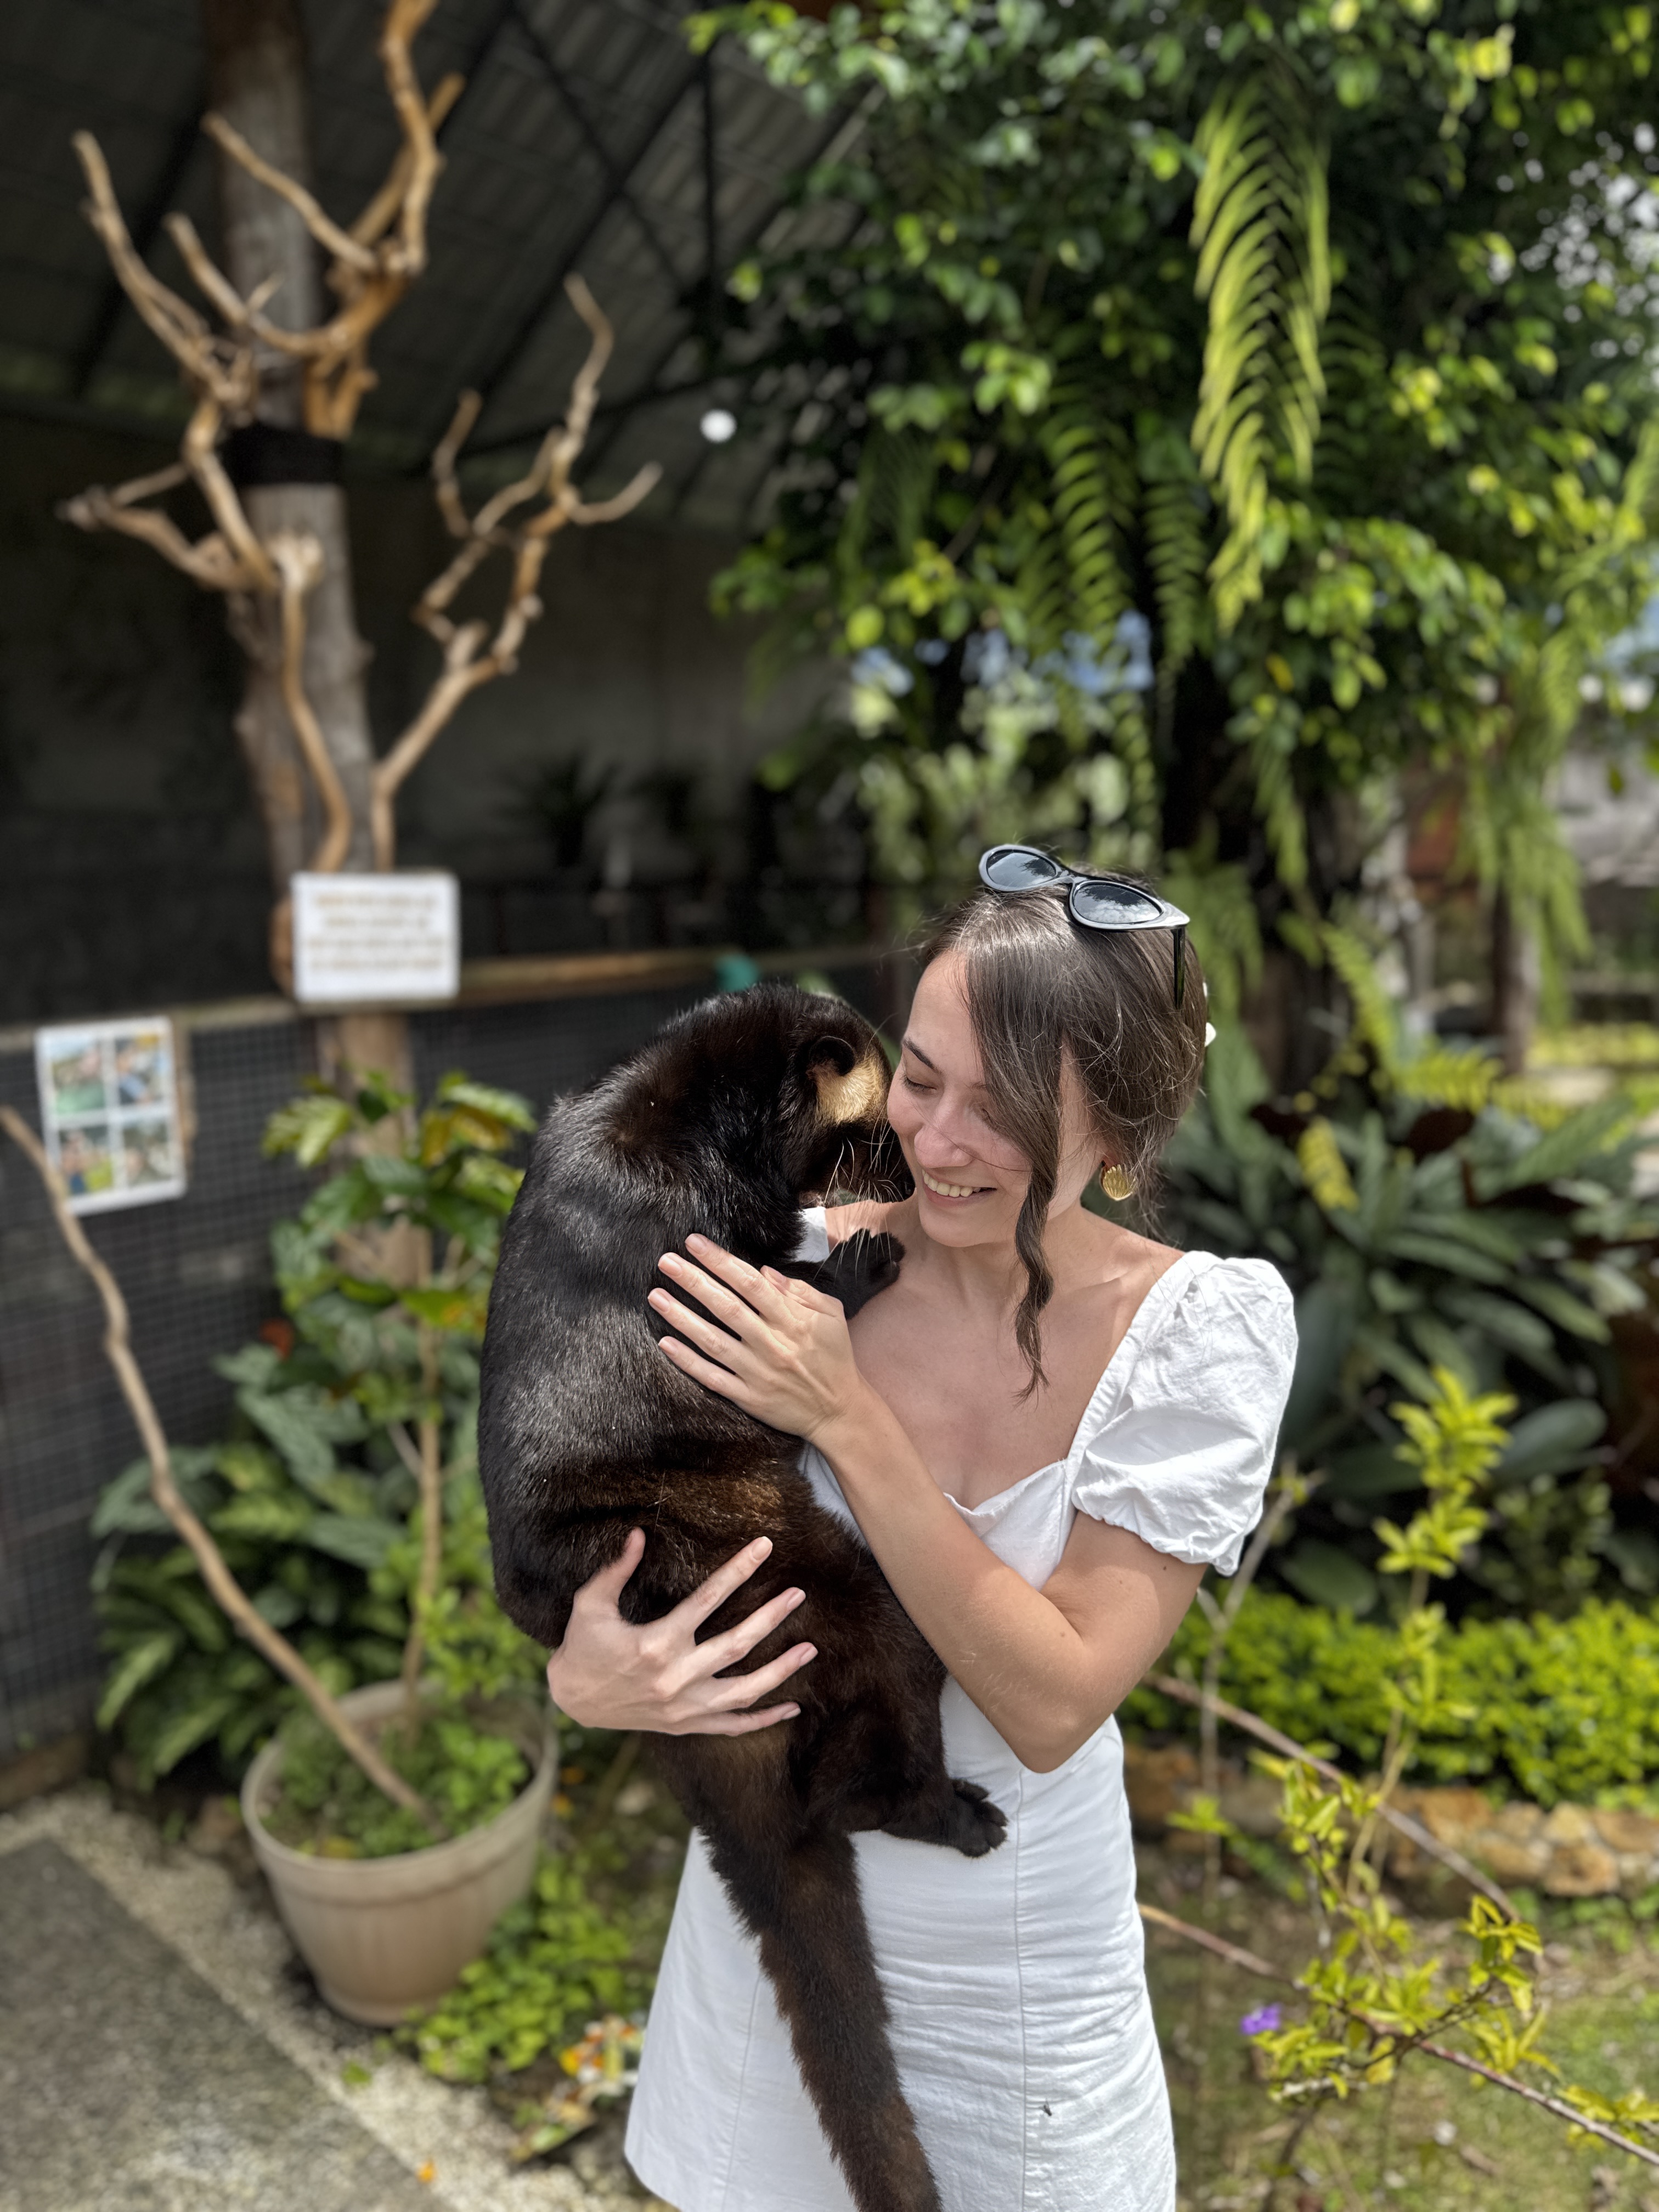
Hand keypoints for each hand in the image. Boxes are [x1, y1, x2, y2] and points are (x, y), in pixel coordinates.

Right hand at [544, 1528, 815, 1735]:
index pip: (708, 1599)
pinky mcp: (685, 1726)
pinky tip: (793, 1707)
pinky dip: (764, 1719)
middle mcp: (675, 1677)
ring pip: (745, 1691)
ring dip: (781, 1670)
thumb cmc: (582, 1645)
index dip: (739, 1569)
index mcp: (655, 1642)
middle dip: (772, 1617)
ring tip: (810, 1649)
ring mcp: (683, 1707)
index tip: (765, 1547)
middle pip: (737, 1644)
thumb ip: (616, 1569)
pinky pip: (733, 1726)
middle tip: (798, 1594)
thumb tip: (638, 1533)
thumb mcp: (590, 1603)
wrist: (571, 1701)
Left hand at [649, 1234, 864, 1444]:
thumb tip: (765, 1272)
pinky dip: (688, 1361)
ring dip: (681, 1317)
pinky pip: (712, 1377)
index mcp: (792, 1320)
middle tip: (665, 1262)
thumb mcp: (831, 1315)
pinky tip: (665, 1343)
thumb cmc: (835, 1357)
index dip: (721, 1261)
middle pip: (726, 1307)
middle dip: (694, 1281)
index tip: (695, 1243)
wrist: (839, 1411)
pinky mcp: (748, 1397)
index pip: (750, 1283)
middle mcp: (771, 1344)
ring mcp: (757, 1372)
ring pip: (713, 1341)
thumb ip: (801, 1291)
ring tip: (656, 1296)